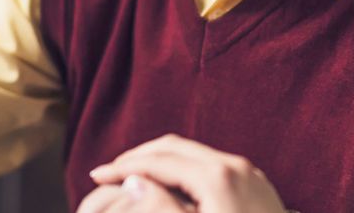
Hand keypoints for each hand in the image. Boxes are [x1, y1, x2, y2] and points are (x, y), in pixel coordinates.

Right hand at [89, 135, 285, 212]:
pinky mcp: (257, 183)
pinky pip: (211, 164)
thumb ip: (161, 208)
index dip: (124, 167)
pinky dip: (184, 169)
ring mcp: (249, 172)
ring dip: (161, 161)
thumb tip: (133, 183)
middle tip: (111, 172)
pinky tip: (171, 187)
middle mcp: (234, 165)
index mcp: (216, 177)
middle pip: (175, 146)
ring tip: (135, 178)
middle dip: (139, 156)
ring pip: (194, 153)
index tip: (97, 176)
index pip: (159, 160)